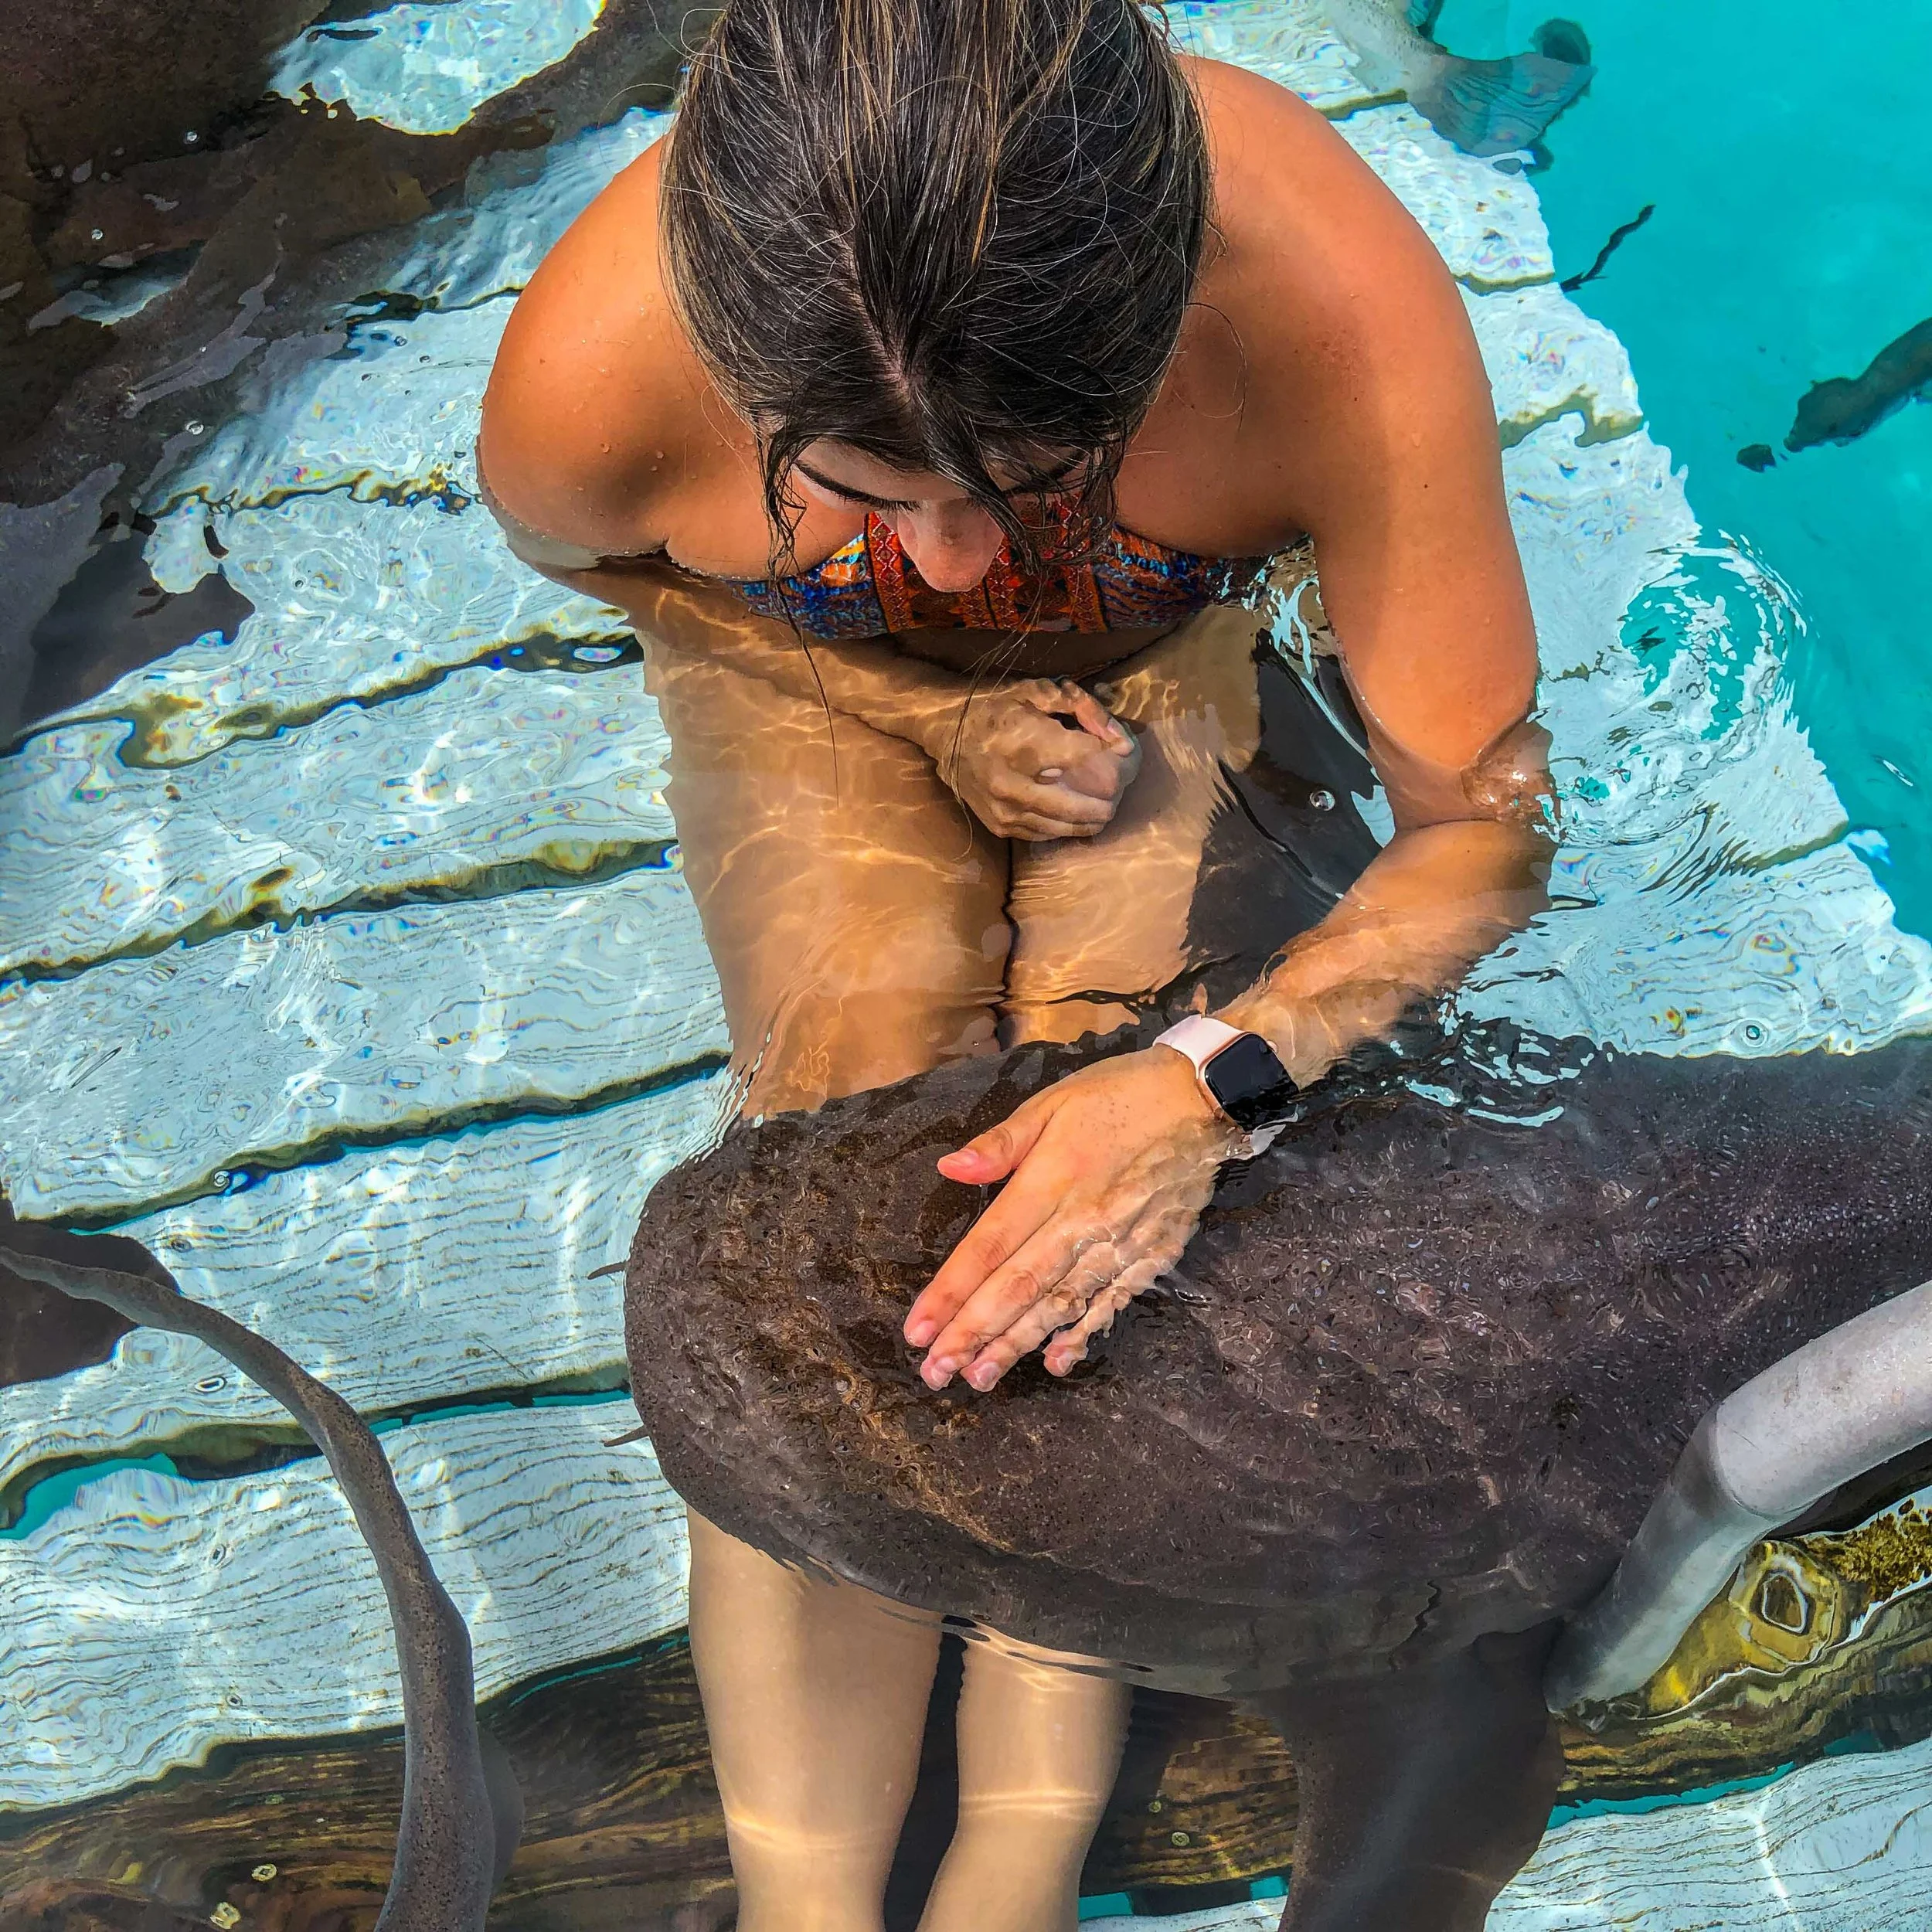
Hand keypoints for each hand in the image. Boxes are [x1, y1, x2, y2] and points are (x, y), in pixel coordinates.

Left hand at [902, 1046, 1243, 1388]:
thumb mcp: (1052, 1102)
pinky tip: (1055, 1362)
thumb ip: (1001, 1143)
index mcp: (1051, 1180)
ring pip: (1059, 1302)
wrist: (1203, 1098)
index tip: (917, 1330)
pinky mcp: (1152, 1254)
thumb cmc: (1118, 1095)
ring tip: (978, 1377)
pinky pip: (1112, 1301)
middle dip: (972, 1334)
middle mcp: (1082, 1220)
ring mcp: (1120, 1243)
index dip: (951, 1292)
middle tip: (934, 1373)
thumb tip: (949, 1169)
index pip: (989, 1246)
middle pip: (1018, 1286)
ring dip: (1016, 1343)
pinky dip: (1083, 1333)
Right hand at [923, 679, 1139, 839]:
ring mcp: (1008, 811)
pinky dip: (1072, 822)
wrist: (941, 730)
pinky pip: (1052, 833)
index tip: (1123, 745)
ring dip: (1099, 811)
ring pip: (1075, 826)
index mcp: (1025, 743)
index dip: (1118, 752)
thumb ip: (1081, 707)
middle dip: (1116, 789)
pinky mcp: (1001, 827)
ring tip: (1104, 793)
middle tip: (1120, 775)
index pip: (1092, 759)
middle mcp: (1015, 784)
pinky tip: (1076, 805)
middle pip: (1092, 803)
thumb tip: (1116, 734)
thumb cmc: (993, 705)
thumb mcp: (1036, 690)